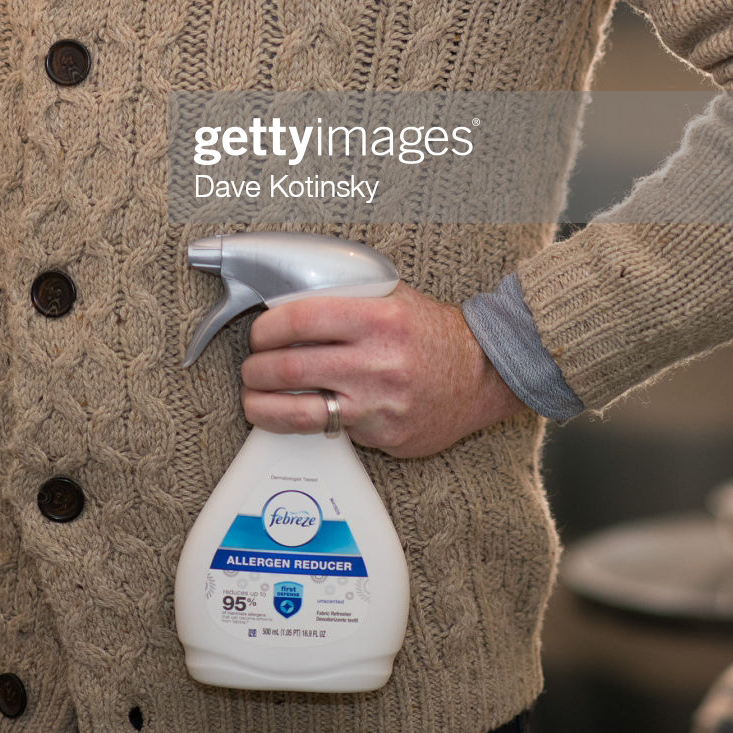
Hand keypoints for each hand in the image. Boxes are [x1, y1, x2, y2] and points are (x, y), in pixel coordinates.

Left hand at [238, 283, 526, 458]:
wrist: (481, 374)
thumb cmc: (431, 332)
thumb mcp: (392, 297)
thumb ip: (346, 297)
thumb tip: (290, 303)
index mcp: (376, 318)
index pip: (300, 320)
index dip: (266, 328)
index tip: (259, 333)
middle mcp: (376, 361)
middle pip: (290, 368)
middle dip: (256, 369)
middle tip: (251, 366)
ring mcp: (379, 404)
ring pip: (299, 412)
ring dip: (263, 406)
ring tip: (253, 398)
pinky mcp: (383, 436)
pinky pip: (329, 432)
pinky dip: (302, 424)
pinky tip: (291, 415)